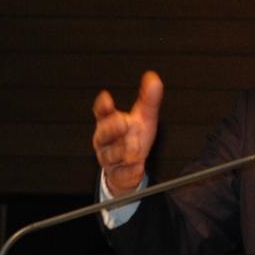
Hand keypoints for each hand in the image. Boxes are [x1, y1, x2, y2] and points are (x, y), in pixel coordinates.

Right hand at [92, 71, 163, 195]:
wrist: (130, 168)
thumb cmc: (133, 138)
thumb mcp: (143, 118)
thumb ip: (148, 99)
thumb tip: (153, 79)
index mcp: (109, 123)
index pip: (102, 113)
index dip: (102, 106)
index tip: (106, 99)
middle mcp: (106, 141)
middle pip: (103, 134)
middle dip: (111, 129)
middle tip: (123, 123)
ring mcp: (110, 159)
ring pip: (112, 155)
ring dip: (122, 150)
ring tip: (134, 148)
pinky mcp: (117, 175)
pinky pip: (120, 174)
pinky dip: (129, 171)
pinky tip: (137, 166)